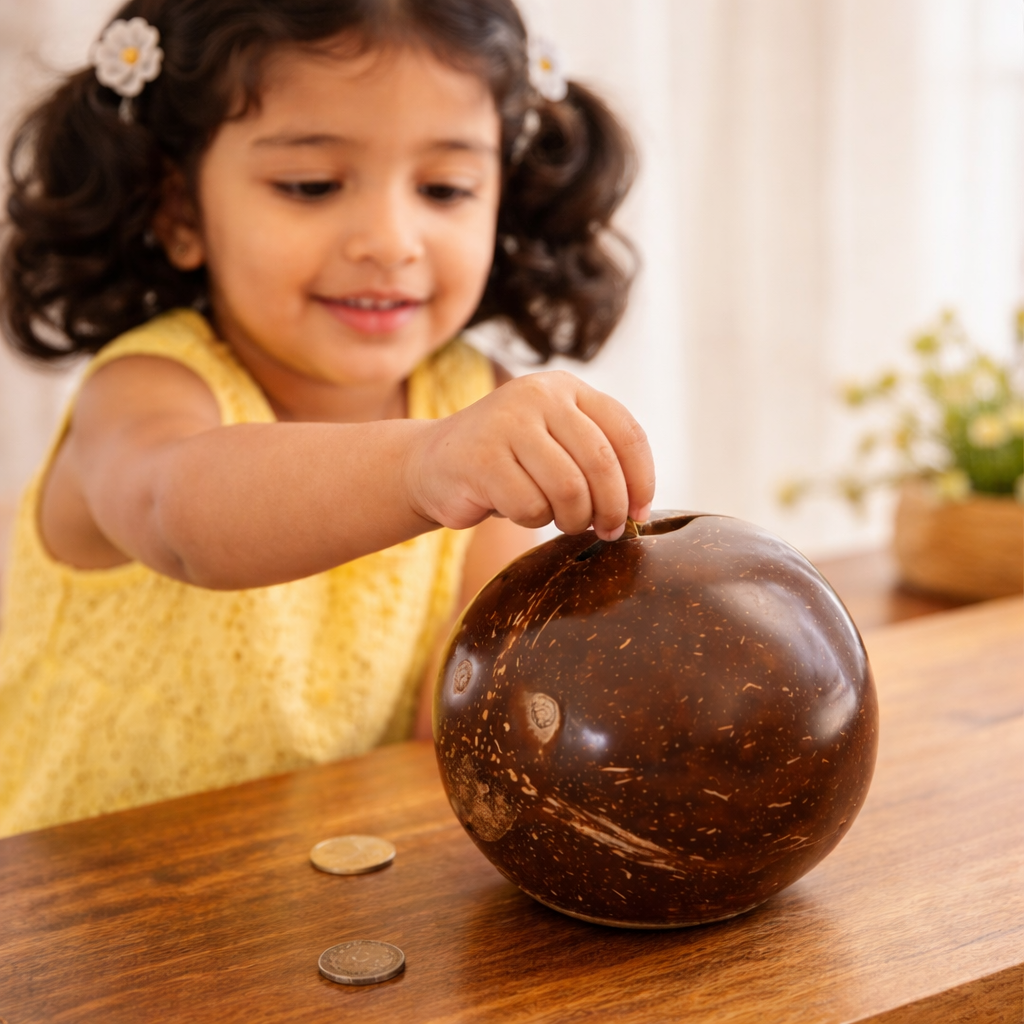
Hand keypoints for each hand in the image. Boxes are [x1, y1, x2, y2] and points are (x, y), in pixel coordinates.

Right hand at [404, 371, 654, 540]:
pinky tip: (520, 511)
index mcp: (566, 388)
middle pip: (601, 463)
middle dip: (612, 508)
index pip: (626, 433)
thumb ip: (595, 459)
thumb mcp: (556, 445)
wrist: (433, 464)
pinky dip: (534, 521)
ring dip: (573, 519)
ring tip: (562, 521)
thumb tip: (638, 507)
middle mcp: (538, 396)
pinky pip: (531, 506)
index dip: (642, 480)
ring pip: (569, 489)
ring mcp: (507, 423)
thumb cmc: (508, 465)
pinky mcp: (481, 457)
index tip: (640, 514)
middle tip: (608, 531)